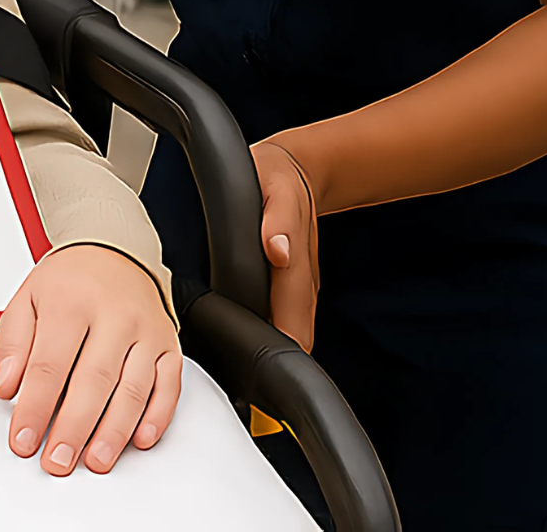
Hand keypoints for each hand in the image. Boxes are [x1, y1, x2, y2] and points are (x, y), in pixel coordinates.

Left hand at [0, 242, 181, 474]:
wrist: (112, 250)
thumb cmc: (69, 281)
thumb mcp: (27, 298)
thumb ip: (12, 343)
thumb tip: (7, 386)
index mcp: (69, 301)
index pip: (48, 364)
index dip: (34, 408)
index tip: (23, 439)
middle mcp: (111, 314)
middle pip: (93, 380)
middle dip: (73, 428)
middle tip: (57, 460)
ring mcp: (144, 330)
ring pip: (133, 388)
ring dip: (114, 431)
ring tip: (95, 460)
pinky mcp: (169, 344)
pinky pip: (169, 385)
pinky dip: (157, 416)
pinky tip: (140, 439)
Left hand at [251, 136, 320, 349]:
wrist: (297, 171)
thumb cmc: (277, 179)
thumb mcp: (274, 188)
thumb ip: (277, 219)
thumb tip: (278, 250)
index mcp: (296, 266)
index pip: (294, 325)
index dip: (278, 351)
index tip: (257, 368)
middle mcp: (302, 283)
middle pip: (296, 338)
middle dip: (273, 361)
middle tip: (245, 376)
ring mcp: (301, 287)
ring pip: (292, 330)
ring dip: (273, 348)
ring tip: (243, 366)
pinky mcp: (295, 285)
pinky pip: (286, 316)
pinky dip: (272, 330)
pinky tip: (250, 338)